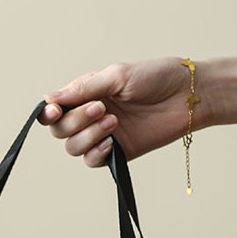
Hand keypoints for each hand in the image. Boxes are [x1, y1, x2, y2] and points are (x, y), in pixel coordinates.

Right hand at [38, 57, 195, 165]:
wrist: (189, 96)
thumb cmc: (157, 77)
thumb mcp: (116, 76)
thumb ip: (82, 89)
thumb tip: (48, 98)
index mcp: (87, 94)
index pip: (56, 110)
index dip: (49, 113)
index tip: (55, 111)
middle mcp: (90, 116)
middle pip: (60, 130)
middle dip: (75, 121)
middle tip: (101, 108)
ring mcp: (102, 135)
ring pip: (73, 147)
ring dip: (88, 136)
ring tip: (114, 121)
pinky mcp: (116, 152)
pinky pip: (91, 161)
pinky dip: (96, 153)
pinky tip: (111, 143)